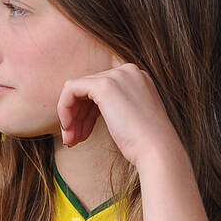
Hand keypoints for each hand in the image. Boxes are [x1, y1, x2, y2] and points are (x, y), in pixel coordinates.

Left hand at [57, 55, 182, 167]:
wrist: (156, 149)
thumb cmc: (145, 144)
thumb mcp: (130, 120)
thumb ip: (114, 109)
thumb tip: (85, 115)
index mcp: (136, 78)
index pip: (101, 91)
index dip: (87, 114)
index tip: (82, 135)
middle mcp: (127, 71)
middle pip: (89, 90)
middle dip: (77, 116)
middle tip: (72, 140)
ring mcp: (116, 76)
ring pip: (78, 89)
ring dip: (70, 116)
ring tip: (70, 140)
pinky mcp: (104, 85)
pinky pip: (71, 89)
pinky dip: (64, 108)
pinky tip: (68, 128)